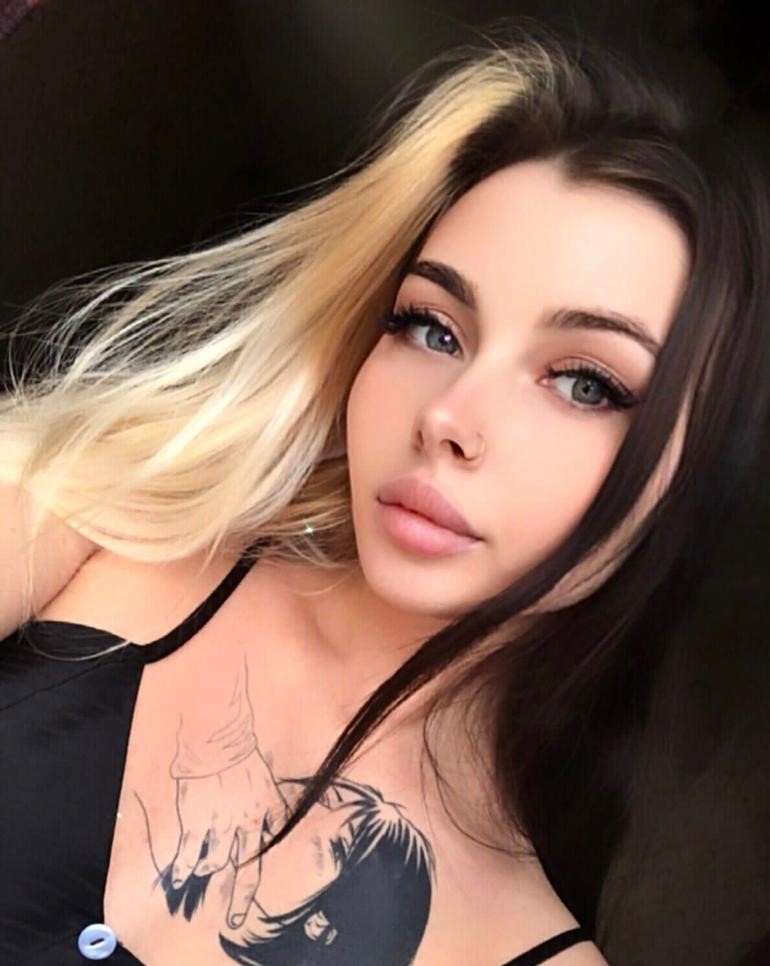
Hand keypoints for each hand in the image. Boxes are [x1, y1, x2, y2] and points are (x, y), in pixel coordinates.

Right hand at [169, 747, 289, 926]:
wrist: (216, 741)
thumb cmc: (241, 751)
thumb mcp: (265, 774)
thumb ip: (270, 797)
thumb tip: (280, 812)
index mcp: (267, 808)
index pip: (272, 840)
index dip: (268, 853)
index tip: (259, 871)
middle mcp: (247, 822)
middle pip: (247, 869)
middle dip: (241, 898)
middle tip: (235, 919)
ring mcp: (221, 825)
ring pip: (216, 861)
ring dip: (208, 869)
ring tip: (200, 872)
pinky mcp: (197, 822)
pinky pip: (190, 853)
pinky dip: (183, 868)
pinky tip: (178, 877)